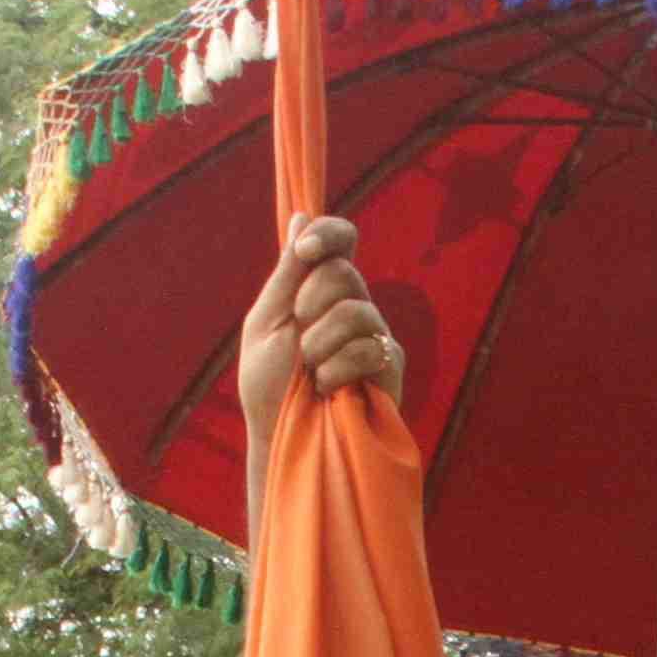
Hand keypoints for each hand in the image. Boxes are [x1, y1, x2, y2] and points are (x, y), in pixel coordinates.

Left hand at [236, 213, 401, 448]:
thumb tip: (303, 216)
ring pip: (356, 310)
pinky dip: (338, 369)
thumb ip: (287, 274)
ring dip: (320, 345)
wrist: (282, 439)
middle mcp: (352, 304)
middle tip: (298, 339)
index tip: (305, 251)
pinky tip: (328, 390)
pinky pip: (370, 347)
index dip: (329, 234)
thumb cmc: (267, 386)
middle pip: (344, 272)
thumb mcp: (267, 323)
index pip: (342, 240)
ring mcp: (374, 334)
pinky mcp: (390, 366)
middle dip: (310, 304)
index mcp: (319, 288)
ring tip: (311, 374)